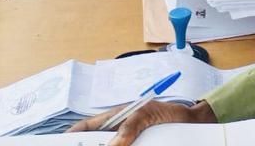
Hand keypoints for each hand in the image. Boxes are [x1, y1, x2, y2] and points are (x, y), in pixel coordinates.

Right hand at [68, 100, 214, 144]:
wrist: (194, 122)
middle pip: (94, 143)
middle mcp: (118, 132)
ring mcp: (128, 142)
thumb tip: (112, 145)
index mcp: (115, 118)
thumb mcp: (147, 114)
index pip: (86, 127)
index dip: (72, 134)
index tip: (61, 143)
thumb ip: (129, 127)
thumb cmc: (170, 113)